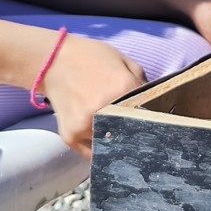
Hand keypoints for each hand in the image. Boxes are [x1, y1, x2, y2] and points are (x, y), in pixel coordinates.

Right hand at [39, 35, 145, 155]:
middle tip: (137, 134)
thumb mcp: (125, 61)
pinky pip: (92, 152)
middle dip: (134, 135)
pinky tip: (101, 136)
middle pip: (130, 135)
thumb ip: (142, 83)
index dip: (152, 121)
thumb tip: (156, 108)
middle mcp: (104, 111)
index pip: (148, 115)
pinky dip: (99, 147)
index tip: (154, 126)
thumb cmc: (93, 58)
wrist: (54, 61)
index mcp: (122, 88)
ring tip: (117, 135)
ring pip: (111, 148)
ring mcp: (85, 127)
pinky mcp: (70, 137)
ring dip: (116, 144)